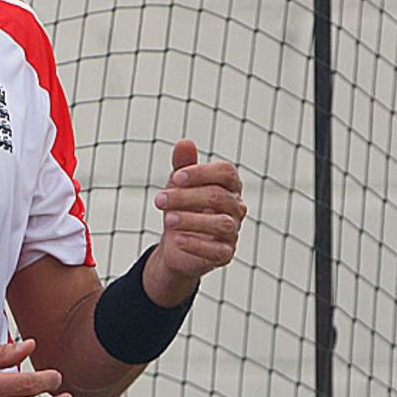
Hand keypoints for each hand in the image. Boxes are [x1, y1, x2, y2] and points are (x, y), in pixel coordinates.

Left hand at [147, 139, 247, 304]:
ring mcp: (234, 232)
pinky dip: (196, 244)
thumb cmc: (182, 207)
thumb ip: (183, 164)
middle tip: (159, 200)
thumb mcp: (178, 185)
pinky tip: (176, 240)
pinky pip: (217, 251)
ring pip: (222, 223)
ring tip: (167, 219)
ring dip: (191, 220)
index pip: (226, 172)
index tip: (175, 177)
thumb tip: (185, 142)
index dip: (202, 172)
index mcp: (229, 186)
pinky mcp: (226, 254)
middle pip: (219, 197)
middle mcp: (237, 208)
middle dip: (186, 197)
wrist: (176, 244)